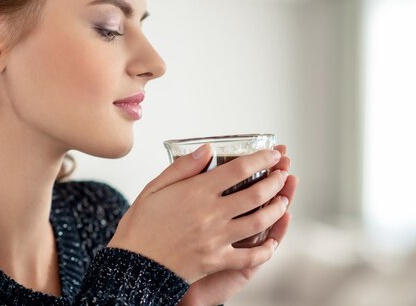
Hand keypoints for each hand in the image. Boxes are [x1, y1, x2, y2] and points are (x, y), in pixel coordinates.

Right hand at [107, 144, 289, 282]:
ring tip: (283, 200)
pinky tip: (272, 241)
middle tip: (283, 173)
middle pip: (256, 193)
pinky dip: (265, 249)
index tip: (273, 153)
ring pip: (258, 221)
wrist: (133, 266)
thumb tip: (207, 149)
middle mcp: (212, 214)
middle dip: (276, 181)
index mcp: (197, 192)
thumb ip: (182, 167)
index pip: (239, 169)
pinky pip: (249, 256)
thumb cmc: (140, 226)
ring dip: (276, 209)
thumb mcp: (154, 188)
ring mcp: (217, 239)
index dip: (261, 158)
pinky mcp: (216, 260)